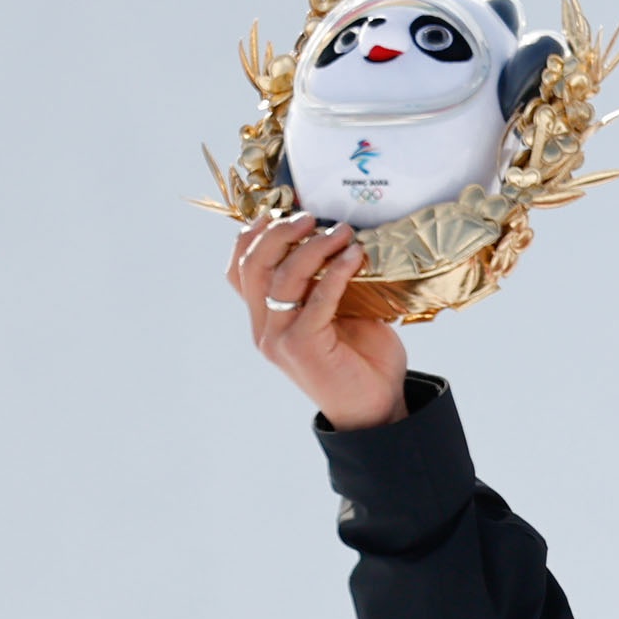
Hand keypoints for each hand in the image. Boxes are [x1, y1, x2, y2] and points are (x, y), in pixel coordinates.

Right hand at [228, 214, 406, 429]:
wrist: (378, 409)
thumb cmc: (362, 361)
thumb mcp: (341, 314)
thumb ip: (326, 285)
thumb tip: (340, 240)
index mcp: (265, 320)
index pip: (240, 270)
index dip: (252, 235)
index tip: (280, 209)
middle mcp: (264, 329)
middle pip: (254, 266)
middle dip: (280, 233)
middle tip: (312, 217)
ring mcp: (279, 339)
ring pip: (281, 277)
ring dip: (313, 248)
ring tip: (343, 232)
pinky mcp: (302, 346)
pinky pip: (315, 298)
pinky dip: (334, 272)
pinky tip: (354, 257)